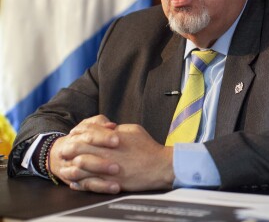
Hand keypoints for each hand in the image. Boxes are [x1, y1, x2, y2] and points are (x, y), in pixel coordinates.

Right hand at [48, 115, 120, 192]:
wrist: (59, 154)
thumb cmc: (82, 138)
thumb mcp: (88, 127)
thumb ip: (99, 123)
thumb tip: (112, 125)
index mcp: (76, 135)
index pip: (88, 134)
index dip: (103, 136)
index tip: (117, 140)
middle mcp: (70, 151)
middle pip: (81, 152)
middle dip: (99, 157)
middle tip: (117, 161)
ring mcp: (70, 167)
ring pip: (80, 171)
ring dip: (99, 171)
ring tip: (118, 172)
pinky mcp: (74, 181)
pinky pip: (86, 185)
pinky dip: (100, 186)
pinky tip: (115, 187)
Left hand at [56, 120, 173, 192]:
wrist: (159, 166)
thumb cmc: (148, 147)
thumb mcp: (133, 130)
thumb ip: (117, 129)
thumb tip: (107, 129)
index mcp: (112, 137)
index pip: (88, 131)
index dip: (79, 132)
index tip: (74, 135)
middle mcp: (107, 152)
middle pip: (79, 148)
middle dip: (69, 148)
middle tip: (64, 151)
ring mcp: (107, 168)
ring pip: (80, 166)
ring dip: (70, 166)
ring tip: (65, 168)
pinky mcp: (110, 182)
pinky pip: (88, 183)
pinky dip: (79, 182)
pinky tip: (74, 182)